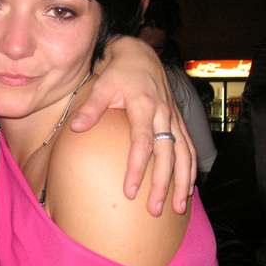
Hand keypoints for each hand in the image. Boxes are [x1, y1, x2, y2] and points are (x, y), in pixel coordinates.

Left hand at [70, 36, 195, 215]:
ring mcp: (174, 119)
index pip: (143, 143)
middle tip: (153, 210)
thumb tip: (75, 128)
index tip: (130, 191)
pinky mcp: (178, 121)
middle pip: (167, 155)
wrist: (141, 56)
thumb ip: (90, 108)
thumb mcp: (102, 85)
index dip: (138, 168)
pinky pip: (189, 148)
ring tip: (179, 208)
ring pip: (184, 155)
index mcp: (144, 107)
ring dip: (182, 182)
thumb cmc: (119, 72)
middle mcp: (163, 115)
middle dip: (162, 184)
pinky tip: (188, 187)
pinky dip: (190, 168)